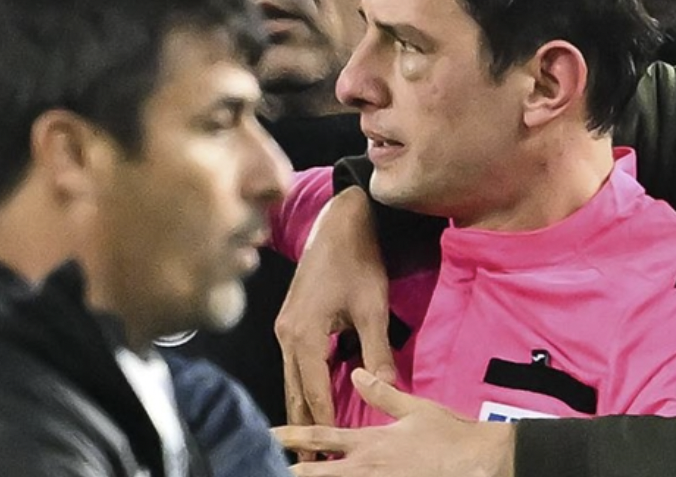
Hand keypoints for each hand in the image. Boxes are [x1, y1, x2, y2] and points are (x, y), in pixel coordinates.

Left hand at [274, 368, 513, 476]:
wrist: (477, 463)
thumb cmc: (448, 434)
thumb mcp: (415, 407)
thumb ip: (382, 392)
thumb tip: (357, 375)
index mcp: (369, 441)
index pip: (321, 435)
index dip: (291, 435)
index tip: (265, 436)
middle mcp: (365, 467)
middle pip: (317, 472)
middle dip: (287, 471)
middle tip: (257, 467)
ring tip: (279, 476)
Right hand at [275, 187, 395, 430]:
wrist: (339, 221)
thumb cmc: (358, 260)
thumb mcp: (373, 307)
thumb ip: (378, 351)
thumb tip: (391, 389)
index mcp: (303, 334)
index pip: (313, 392)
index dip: (325, 423)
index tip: (331, 452)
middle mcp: (286, 333)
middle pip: (294, 390)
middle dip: (305, 425)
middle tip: (313, 458)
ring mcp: (285, 326)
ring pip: (292, 377)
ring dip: (302, 406)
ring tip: (309, 440)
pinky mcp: (290, 318)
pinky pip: (294, 362)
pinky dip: (303, 384)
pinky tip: (313, 398)